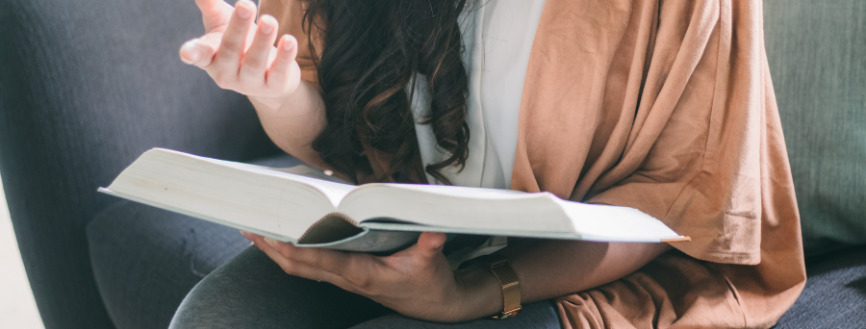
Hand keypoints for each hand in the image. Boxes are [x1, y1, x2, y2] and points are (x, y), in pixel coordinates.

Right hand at [180, 0, 301, 103]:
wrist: (268, 76)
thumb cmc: (240, 43)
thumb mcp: (222, 23)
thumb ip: (210, 6)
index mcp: (211, 58)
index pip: (200, 55)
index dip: (193, 53)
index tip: (187, 51)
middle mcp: (227, 73)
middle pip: (230, 50)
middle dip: (238, 28)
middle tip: (245, 6)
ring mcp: (250, 83)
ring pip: (255, 62)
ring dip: (262, 41)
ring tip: (269, 20)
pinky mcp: (274, 86)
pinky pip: (279, 72)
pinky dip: (285, 57)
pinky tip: (289, 40)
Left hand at [241, 232, 501, 321]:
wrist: (433, 304)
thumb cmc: (429, 283)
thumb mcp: (432, 263)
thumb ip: (430, 246)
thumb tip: (434, 232)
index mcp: (363, 273)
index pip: (322, 261)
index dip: (296, 249)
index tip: (274, 234)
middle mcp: (347, 278)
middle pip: (299, 265)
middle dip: (272, 248)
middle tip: (249, 226)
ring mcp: (343, 279)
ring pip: (300, 268)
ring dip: (275, 252)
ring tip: (253, 231)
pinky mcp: (345, 277)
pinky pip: (310, 266)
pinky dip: (290, 253)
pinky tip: (280, 240)